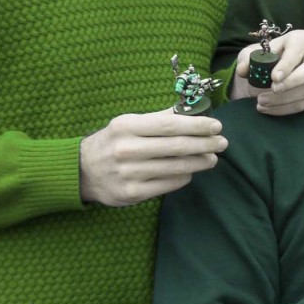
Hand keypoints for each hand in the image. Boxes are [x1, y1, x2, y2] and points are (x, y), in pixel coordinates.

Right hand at [80, 110, 227, 206]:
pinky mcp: (132, 193)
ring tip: (212, 158)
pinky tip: (191, 172)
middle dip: (205, 144)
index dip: (197, 125)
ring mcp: (129, 173)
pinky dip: (184, 177)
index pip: (170, 124)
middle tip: (222, 142)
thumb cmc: (112, 143)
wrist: (81, 171)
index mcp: (126, 126)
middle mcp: (126, 149)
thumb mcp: (127, 124)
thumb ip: (158, 118)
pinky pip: (168, 184)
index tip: (216, 125)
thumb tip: (192, 110)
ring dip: (200, 162)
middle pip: (177, 146)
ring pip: (176, 167)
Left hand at [231, 28, 303, 115]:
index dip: (288, 64)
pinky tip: (269, 109)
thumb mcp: (250, 55)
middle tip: (273, 90)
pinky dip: (286, 108)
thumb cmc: (262, 58)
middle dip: (292, 82)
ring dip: (285, 99)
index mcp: (299, 39)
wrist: (266, 72)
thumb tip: (243, 69)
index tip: (274, 78)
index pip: (298, 48)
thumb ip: (246, 60)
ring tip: (261, 102)